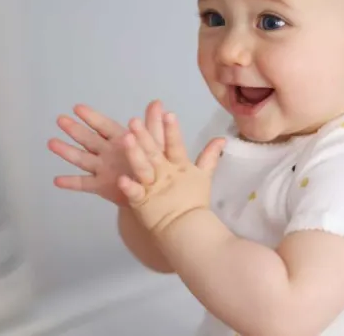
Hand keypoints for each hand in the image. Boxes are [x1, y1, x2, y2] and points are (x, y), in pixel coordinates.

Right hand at [48, 101, 167, 206]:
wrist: (155, 192)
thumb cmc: (156, 165)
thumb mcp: (158, 144)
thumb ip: (154, 125)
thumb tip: (157, 102)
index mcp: (120, 139)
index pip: (104, 126)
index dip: (92, 117)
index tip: (77, 107)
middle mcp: (107, 152)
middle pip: (88, 139)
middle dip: (75, 130)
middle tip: (60, 119)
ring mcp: (102, 168)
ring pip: (82, 158)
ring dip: (67, 151)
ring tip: (52, 143)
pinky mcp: (101, 186)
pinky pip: (84, 184)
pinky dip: (71, 183)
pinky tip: (57, 180)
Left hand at [118, 112, 224, 233]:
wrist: (188, 230)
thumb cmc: (194, 201)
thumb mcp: (204, 176)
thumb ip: (210, 156)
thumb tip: (222, 139)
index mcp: (179, 166)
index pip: (176, 146)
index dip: (173, 131)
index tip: (169, 114)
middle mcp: (165, 174)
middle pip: (154, 153)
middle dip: (145, 136)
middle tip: (135, 121)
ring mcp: (153, 188)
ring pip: (142, 168)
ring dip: (134, 154)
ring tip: (126, 139)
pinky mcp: (142, 202)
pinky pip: (135, 193)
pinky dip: (129, 187)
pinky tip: (121, 179)